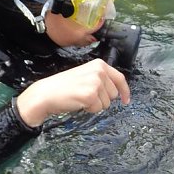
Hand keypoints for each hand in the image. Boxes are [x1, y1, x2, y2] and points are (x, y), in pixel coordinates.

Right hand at [15, 59, 130, 126]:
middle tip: (85, 95)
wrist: (46, 93)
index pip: (120, 78)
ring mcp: (96, 82)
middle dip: (102, 99)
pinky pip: (98, 109)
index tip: (126, 100)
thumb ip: (101, 79)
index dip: (125, 91)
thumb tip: (118, 91)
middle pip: (114, 94)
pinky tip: (78, 102)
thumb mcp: (85, 75)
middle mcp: (99, 71)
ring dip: (95, 105)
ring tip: (80, 98)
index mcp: (99, 64)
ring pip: (106, 103)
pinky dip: (89, 109)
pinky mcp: (91, 95)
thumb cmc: (64, 86)